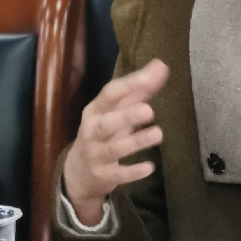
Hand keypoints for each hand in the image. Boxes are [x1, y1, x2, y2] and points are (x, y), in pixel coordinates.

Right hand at [63, 59, 168, 225]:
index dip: (129, 84)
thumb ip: (140, 89)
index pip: (110, 94)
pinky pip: (118, 175)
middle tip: (149, 111)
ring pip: (114, 148)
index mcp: (96, 110)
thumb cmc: (104, 132)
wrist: (79, 172)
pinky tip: (150, 168)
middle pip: (107, 123)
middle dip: (126, 116)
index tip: (150, 75)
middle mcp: (92, 131)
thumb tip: (161, 65)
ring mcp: (96, 154)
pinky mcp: (103, 176)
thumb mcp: (118, 110)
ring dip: (136, 142)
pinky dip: (133, 172)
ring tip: (158, 134)